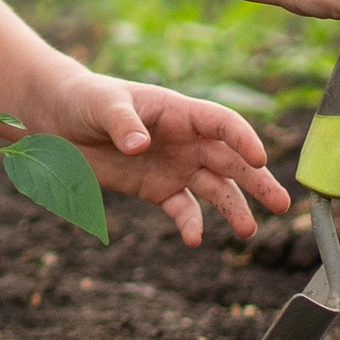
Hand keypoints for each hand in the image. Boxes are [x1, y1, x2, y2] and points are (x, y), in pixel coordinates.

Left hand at [29, 64, 291, 248]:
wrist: (57, 119)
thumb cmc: (84, 100)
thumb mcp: (101, 106)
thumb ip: (122, 123)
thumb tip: (140, 146)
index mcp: (179, 112)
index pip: (222, 124)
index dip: (243, 139)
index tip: (258, 158)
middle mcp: (185, 140)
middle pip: (230, 160)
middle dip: (257, 181)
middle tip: (282, 204)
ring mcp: (174, 165)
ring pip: (214, 188)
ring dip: (233, 208)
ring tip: (247, 231)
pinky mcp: (156, 188)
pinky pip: (182, 208)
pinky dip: (190, 223)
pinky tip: (192, 239)